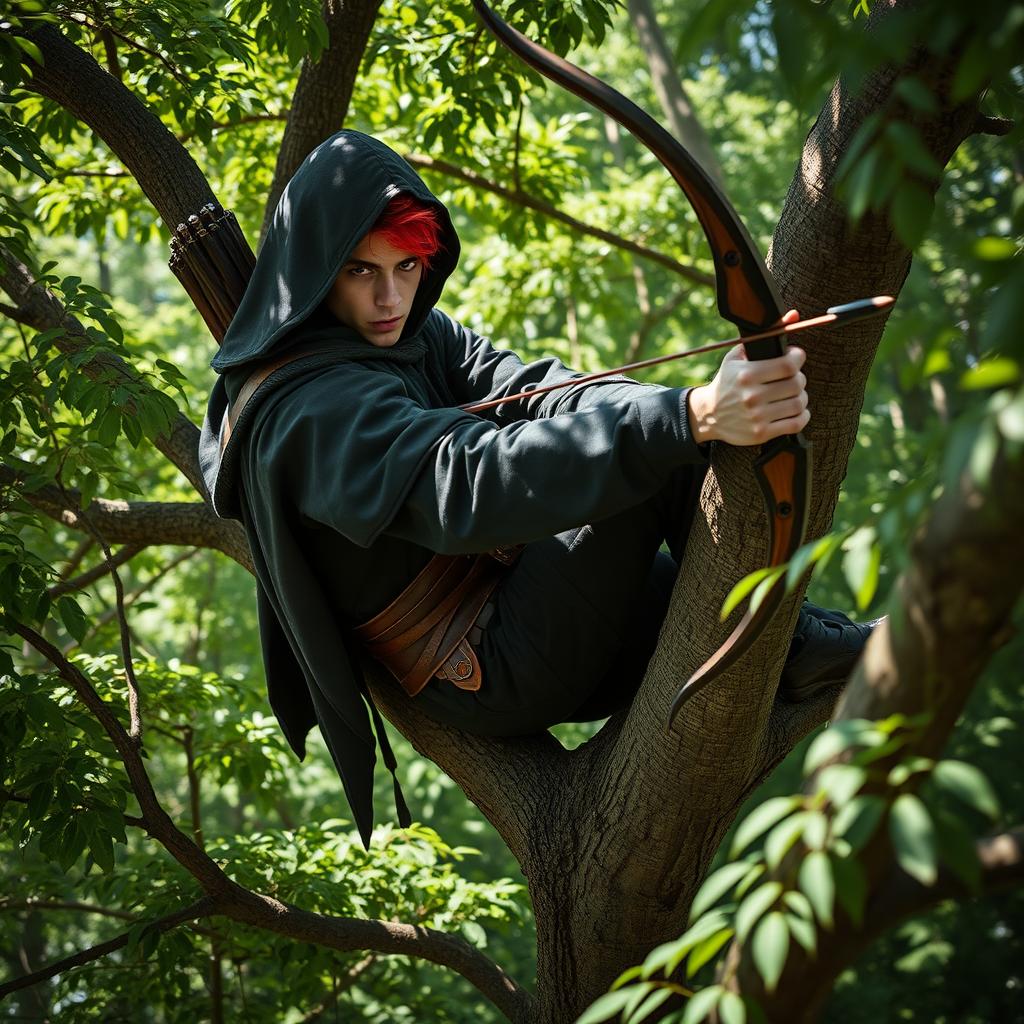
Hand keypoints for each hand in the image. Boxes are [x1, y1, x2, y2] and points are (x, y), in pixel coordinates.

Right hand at [686, 310, 809, 445]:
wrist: (708, 414)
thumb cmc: (727, 381)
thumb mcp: (738, 356)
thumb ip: (766, 335)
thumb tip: (795, 315)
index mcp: (746, 374)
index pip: (788, 365)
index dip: (798, 358)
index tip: (795, 357)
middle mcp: (751, 396)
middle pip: (796, 384)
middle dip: (799, 378)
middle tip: (792, 377)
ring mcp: (756, 417)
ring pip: (799, 403)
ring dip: (801, 397)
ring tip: (792, 394)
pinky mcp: (761, 433)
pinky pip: (796, 424)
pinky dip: (802, 415)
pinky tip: (795, 410)